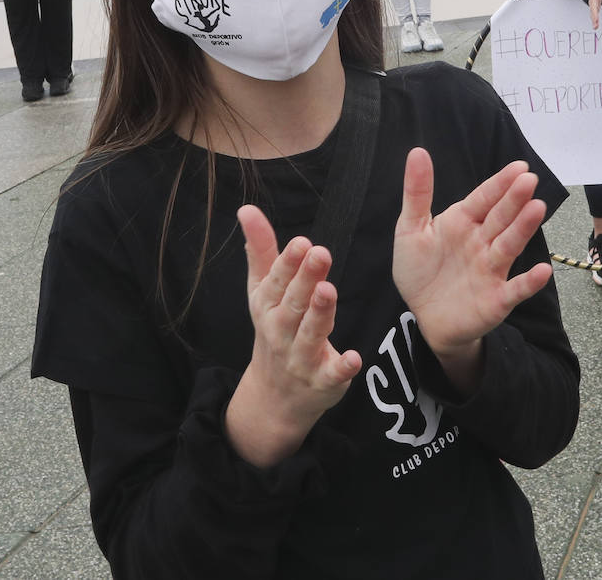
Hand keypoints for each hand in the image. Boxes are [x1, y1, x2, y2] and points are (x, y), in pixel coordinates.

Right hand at [225, 205, 362, 467]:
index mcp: (267, 305)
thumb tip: (247, 208)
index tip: (302, 242)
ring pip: (310, 334)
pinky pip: (332, 374)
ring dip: (320, 313)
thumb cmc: (273, 328)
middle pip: (294, 303)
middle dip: (305, 279)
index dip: (288, 262)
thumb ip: (261, 250)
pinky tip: (354, 357)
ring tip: (329, 290)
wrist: (275, 394)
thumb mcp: (262, 291)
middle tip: (320, 253)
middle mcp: (280, 330)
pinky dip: (342, 367)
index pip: (277, 281)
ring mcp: (300, 357)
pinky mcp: (322, 381)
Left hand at [393, 151, 550, 385]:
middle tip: (529, 181)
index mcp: (463, 222)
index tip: (519, 167)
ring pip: (509, 246)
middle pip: (500, 218)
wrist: (424, 316)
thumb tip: (418, 151)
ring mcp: (492, 270)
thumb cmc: (420, 269)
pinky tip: (543, 270)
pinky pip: (515, 289)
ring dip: (523, 229)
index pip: (484, 198)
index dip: (500, 183)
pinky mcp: (496, 298)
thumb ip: (417, 192)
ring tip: (537, 208)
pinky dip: (529, 281)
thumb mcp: (410, 229)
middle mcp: (482, 242)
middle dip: (514, 199)